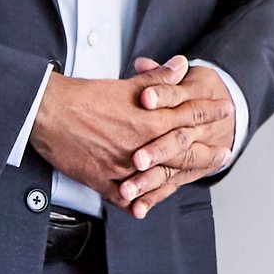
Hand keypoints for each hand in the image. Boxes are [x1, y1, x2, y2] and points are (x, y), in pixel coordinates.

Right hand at [31, 60, 230, 214]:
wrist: (48, 111)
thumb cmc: (82, 97)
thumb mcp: (124, 84)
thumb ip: (156, 79)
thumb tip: (179, 66)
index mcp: (147, 118)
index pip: (188, 114)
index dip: (210, 113)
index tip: (225, 112)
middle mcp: (140, 145)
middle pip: (182, 151)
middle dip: (206, 152)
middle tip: (224, 153)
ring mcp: (123, 166)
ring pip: (157, 178)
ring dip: (177, 180)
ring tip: (190, 181)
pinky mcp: (102, 180)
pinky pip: (124, 197)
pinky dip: (135, 203)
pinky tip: (143, 207)